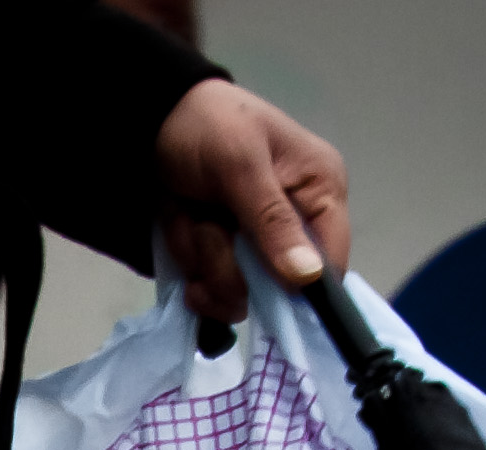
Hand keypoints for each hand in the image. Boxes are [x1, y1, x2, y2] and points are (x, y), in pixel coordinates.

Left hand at [152, 79, 348, 324]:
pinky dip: (189, 259)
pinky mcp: (226, 256)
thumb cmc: (208, 126)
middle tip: (208, 218)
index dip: (302, 286)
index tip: (263, 283)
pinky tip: (182, 226)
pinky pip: (211, 288)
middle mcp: (297, 223)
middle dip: (230, 260)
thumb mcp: (240, 165)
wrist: (153, 123)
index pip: (332, 262)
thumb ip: (273, 221)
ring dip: (202, 256)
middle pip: (277, 288)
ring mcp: (258, 245)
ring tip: (192, 211)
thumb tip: (309, 276)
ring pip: (237, 291)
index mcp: (320, 191)